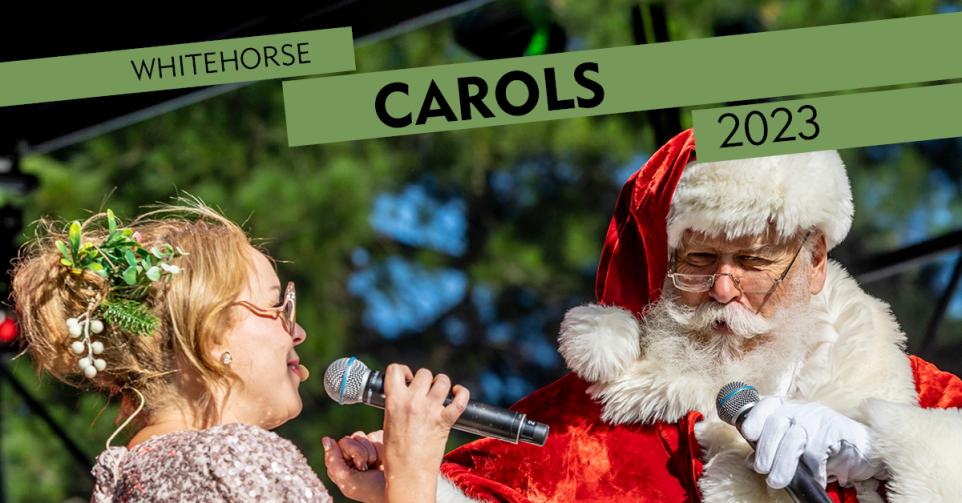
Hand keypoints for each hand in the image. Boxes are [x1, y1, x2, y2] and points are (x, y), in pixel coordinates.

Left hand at [323, 431, 384, 502]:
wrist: (399, 488)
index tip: (356, 467)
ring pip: (361, 436)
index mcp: (342, 466)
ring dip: (371, 452)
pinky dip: (380, 446)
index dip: (346, 455)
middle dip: (359, 453)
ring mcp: (367, 450)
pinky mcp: (380, 443)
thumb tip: (326, 439)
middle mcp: (353, 457)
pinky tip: (384, 458)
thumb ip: (333, 461)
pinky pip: (374, 434)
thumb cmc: (371, 489)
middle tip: (366, 467)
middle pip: (347, 440)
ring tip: (377, 465)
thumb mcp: (347, 480)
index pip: (336, 448)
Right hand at [382, 364, 469, 502]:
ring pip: (442, 381)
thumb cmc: (395, 454)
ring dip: (442, 384)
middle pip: (424, 373)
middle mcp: (413, 402)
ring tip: (440, 392)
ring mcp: (431, 410)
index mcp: (394, 401)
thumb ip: (396, 404)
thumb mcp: (388, 422)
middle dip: (424, 379)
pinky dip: (462, 394)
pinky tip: (458, 394)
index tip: (406, 379)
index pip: (395, 369)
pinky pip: (460, 399)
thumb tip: (404, 395)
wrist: (408, 474)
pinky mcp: (445, 420)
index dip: (402, 371)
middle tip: (424, 391)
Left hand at [742, 397, 882, 488]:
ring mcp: (819, 417)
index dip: (755, 417)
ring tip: (777, 481)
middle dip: (767, 449)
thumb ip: (774, 449)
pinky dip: (814, 470)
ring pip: (794, 438)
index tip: (748, 435)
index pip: (766, 405)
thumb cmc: (826, 448)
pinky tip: (815, 480)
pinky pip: (818, 451)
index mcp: (788, 409)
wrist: (865, 450)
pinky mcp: (836, 429)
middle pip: (776, 423)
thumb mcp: (797, 447)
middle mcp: (801, 409)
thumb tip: (751, 461)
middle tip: (764, 471)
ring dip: (784, 463)